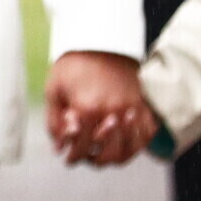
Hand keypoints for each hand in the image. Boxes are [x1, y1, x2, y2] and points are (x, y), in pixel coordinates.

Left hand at [44, 50, 154, 166]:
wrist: (101, 40)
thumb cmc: (75, 64)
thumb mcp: (54, 90)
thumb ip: (55, 123)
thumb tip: (59, 147)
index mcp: (88, 109)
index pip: (81, 149)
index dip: (72, 157)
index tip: (68, 156)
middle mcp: (113, 112)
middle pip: (106, 156)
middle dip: (91, 160)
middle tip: (84, 156)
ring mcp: (132, 109)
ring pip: (129, 151)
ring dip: (114, 156)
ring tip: (102, 152)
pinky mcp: (144, 104)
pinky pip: (146, 135)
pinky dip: (137, 145)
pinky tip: (124, 143)